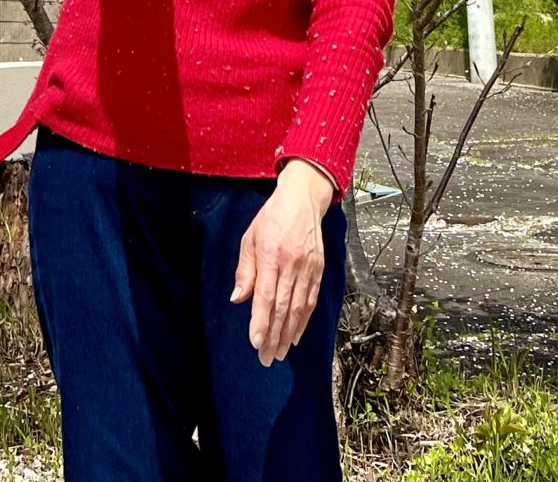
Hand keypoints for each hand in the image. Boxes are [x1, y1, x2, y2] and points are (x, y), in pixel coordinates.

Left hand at [230, 160, 333, 364]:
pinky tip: (296, 335)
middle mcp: (292, 263)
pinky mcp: (319, 269)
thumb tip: (238, 298)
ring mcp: (308, 267)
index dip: (261, 320)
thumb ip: (245, 270)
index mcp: (271, 254)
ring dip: (289, 333)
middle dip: (274, 335)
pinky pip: (311, 300)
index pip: (266, 295)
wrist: (303, 199)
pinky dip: (304, 320)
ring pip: (299, 307)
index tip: (256, 342)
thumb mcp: (250, 238)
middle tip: (266, 358)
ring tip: (280, 353)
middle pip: (283, 306)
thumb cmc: (271, 218)